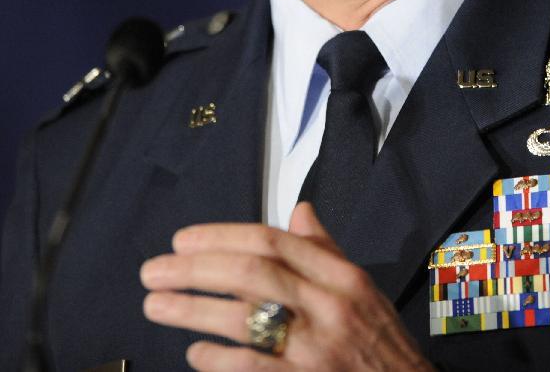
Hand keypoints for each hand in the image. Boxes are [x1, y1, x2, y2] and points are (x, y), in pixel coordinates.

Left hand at [140, 202, 432, 370]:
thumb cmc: (379, 342)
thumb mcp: (362, 288)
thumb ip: (325, 249)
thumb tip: (299, 209)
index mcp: (342, 276)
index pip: (273, 242)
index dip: (222, 236)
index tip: (182, 239)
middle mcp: (329, 307)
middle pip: (252, 274)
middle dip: (196, 269)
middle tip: (154, 270)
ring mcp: (316, 350)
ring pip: (244, 321)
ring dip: (192, 310)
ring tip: (156, 305)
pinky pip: (251, 369)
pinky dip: (217, 359)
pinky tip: (194, 353)